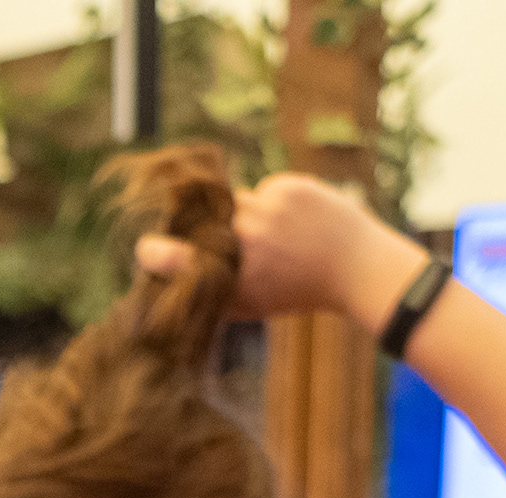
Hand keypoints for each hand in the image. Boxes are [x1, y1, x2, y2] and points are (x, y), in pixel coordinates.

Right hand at [135, 170, 425, 334]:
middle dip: (220, 229)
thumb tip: (165, 265)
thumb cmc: (297, 290)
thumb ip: (209, 286)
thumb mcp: (248, 302)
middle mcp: (243, 240)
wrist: (358, 266)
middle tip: (247, 244)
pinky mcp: (287, 186)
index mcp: (231, 276)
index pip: (174, 258)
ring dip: (252, 215)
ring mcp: (266, 209)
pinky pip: (266, 188)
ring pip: (239, 202)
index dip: (155, 253)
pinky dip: (276, 201)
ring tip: (283, 236)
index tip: (147, 249)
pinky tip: (299, 220)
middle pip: (210, 222)